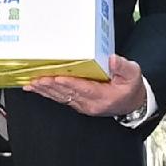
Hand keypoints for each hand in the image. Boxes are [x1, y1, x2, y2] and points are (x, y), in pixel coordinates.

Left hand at [27, 54, 148, 119]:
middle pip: (68, 94)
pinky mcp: (77, 104)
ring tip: (33, 83)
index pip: (84, 89)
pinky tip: (37, 88)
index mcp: (104, 97)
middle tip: (38, 78)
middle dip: (52, 86)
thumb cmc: (130, 88)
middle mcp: (90, 104)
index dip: (70, 83)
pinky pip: (60, 99)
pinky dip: (48, 93)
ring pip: (61, 97)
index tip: (57, 77)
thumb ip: (123, 67)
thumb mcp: (133, 74)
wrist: (132, 103)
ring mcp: (82, 106)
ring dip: (46, 90)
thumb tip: (112, 59)